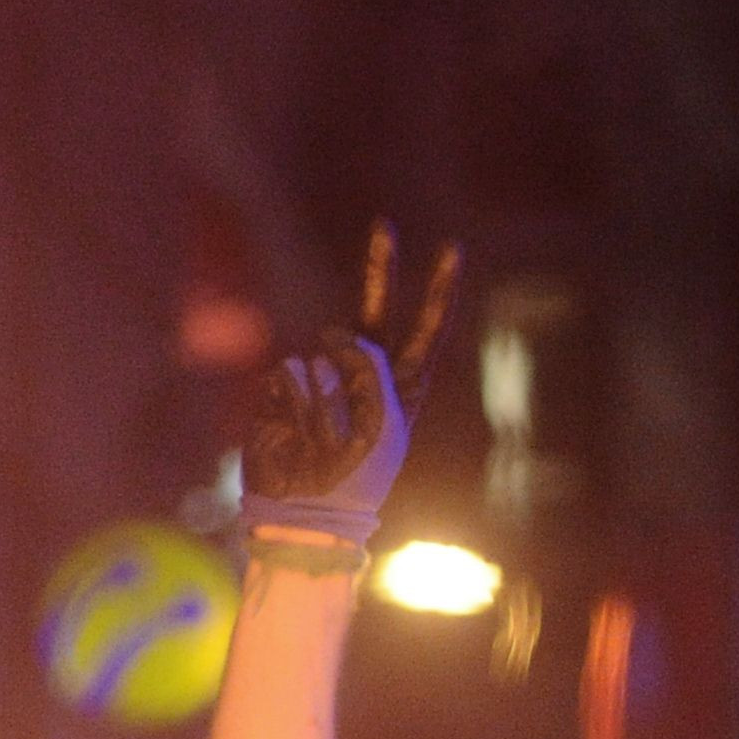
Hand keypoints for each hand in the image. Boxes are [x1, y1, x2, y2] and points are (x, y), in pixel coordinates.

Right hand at [241, 220, 460, 543]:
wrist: (305, 512)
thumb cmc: (355, 480)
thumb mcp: (382, 427)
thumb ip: (370, 370)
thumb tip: (333, 335)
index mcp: (401, 387)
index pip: (424, 331)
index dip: (438, 293)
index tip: (454, 249)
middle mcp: (362, 373)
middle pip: (373, 311)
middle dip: (381, 268)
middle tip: (387, 226)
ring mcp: (323, 375)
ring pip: (327, 357)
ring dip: (327, 402)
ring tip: (325, 442)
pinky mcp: (284, 385)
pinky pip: (293, 372)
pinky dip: (299, 404)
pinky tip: (298, 435)